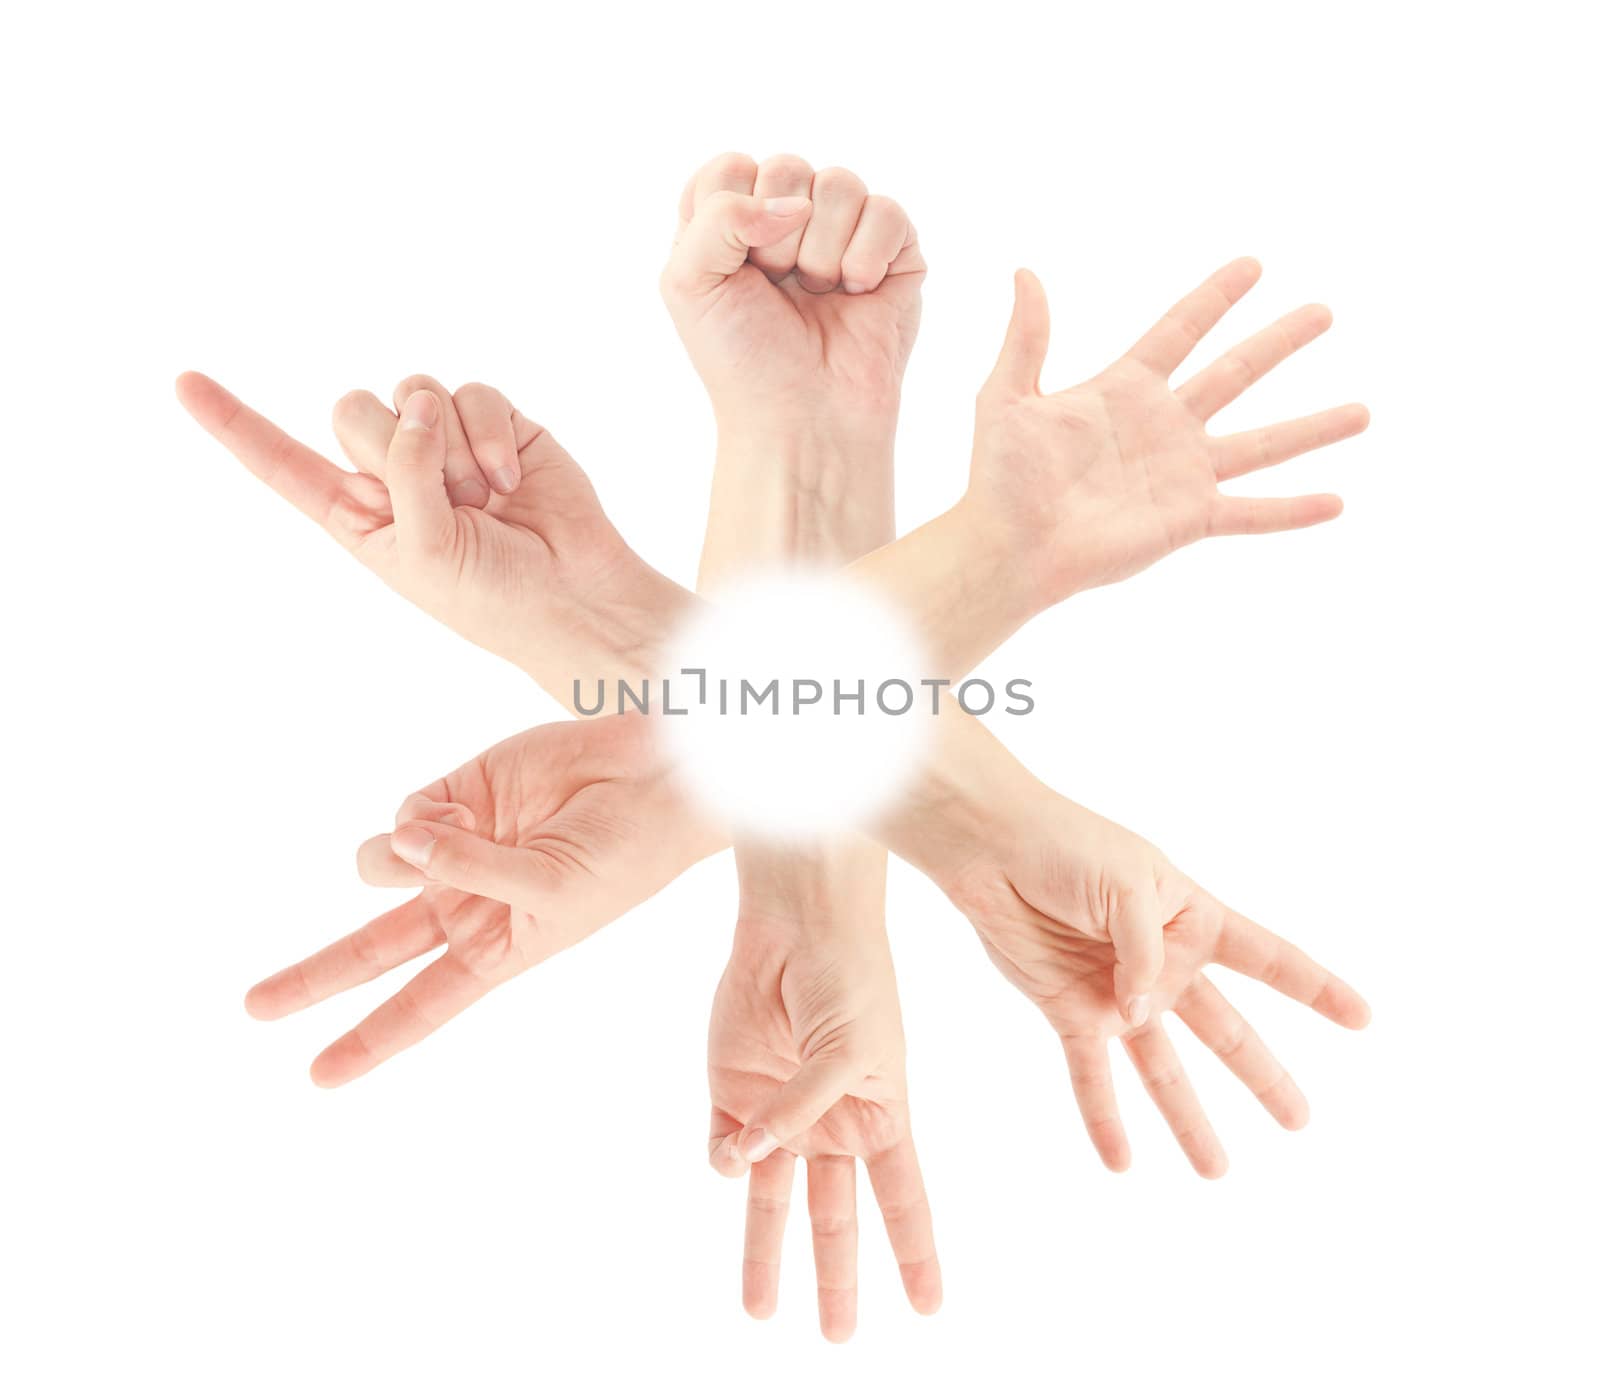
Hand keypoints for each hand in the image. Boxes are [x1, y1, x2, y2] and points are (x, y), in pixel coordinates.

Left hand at [176, 372, 688, 705]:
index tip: (184, 381)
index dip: (235, 423)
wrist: (577, 596)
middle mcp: (396, 474)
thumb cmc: (493, 597)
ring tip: (487, 498)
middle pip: (353, 410)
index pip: (283, 463)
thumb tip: (419, 401)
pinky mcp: (497, 427)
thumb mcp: (422, 550)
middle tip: (449, 501)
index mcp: (359, 514)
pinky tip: (512, 477)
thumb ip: (403, 470)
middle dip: (396, 450)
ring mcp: (446, 446)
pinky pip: (472, 394)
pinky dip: (490, 436)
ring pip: (414, 394)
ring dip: (450, 449)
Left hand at [244, 716, 716, 1084]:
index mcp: (496, 951)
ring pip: (378, 866)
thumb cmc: (623, 856)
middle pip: (371, 950)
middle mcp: (466, 905)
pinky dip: (426, 816)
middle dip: (312, 977)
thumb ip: (466, 871)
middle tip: (254, 1007)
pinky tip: (466, 810)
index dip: (368, 1041)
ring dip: (404, 859)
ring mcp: (456, 849)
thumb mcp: (552, 895)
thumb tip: (398, 839)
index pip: (420, 1006)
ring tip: (457, 840)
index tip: (317, 1076)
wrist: (655, 780)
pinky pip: (406, 814)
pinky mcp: (455, 794)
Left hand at [660, 152, 923, 442]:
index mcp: (732, 220)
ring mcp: (844, 231)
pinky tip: (858, 296)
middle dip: (778, 241)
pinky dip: (866, 260)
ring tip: (819, 295)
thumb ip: (716, 215)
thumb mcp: (689, 283)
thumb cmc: (743, 360)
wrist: (804, 418)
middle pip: (787, 167)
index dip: (732, 215)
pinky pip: (888, 212)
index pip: (731, 167)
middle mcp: (788, 218)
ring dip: (823, 253)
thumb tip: (795, 203)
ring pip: (841, 183)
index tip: (735, 271)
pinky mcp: (895, 250)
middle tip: (780, 290)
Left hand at [705, 898, 939, 1340]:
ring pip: (773, 1199)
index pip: (902, 1201)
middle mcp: (832, 1122)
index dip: (914, 1255)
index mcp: (882, 1115)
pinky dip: (728, 1159)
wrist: (797, 920)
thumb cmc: (848, 978)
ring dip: (765, 1253)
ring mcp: (781, 1109)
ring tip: (761, 1309)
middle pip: (835, 1217)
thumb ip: (800, 1112)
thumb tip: (745, 1163)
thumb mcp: (849, 1051)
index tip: (928, 1309)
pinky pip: (727, 1147)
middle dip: (835, 1276)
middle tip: (838, 1337)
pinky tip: (737, 1149)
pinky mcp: (732, 1089)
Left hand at [946, 789, 1369, 1176]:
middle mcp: (1161, 962)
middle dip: (1262, 1076)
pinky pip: (1092, 1074)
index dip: (1315, 988)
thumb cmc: (1065, 845)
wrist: (991, 846)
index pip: (1267, 958)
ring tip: (1218, 1170)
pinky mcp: (1068, 1009)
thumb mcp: (1125, 883)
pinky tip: (1121, 1162)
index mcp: (1190, 917)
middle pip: (1225, 1030)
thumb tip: (1141, 1016)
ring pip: (1164, 1068)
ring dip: (1189, 1118)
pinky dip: (1104, 1118)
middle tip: (1301, 1121)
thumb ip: (1145, 955)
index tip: (1364, 1018)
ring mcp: (1117, 992)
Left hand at [967, 257, 1368, 602]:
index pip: (1180, 331)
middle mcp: (1164, 426)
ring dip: (1312, 428)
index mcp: (1123, 389)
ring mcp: (1182, 473)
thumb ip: (1027, 337)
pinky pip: (1252, 512)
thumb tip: (1024, 271)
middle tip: (1324, 311)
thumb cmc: (1000, 477)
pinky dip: (1293, 511)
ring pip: (1262, 441)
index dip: (1214, 298)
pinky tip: (1337, 503)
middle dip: (1279, 342)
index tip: (1254, 265)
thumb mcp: (1009, 396)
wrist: (1008, 545)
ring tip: (1363, 412)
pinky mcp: (1188, 518)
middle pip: (1235, 373)